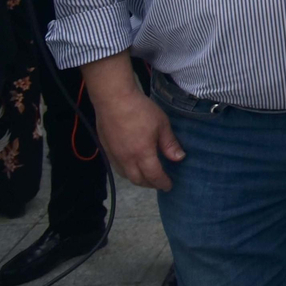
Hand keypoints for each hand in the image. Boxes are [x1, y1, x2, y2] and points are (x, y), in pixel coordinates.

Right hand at [81, 55, 183, 189]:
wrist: (113, 100)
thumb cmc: (140, 110)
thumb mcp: (161, 124)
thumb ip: (169, 143)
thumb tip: (179, 158)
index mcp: (142, 154)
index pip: (154, 175)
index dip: (162, 182)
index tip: (169, 186)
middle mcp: (126, 159)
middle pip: (138, 180)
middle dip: (150, 184)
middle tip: (159, 183)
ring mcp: (114, 155)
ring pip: (126, 176)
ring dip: (138, 179)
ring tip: (147, 177)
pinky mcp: (106, 150)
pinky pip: (117, 168)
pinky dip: (127, 172)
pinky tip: (132, 166)